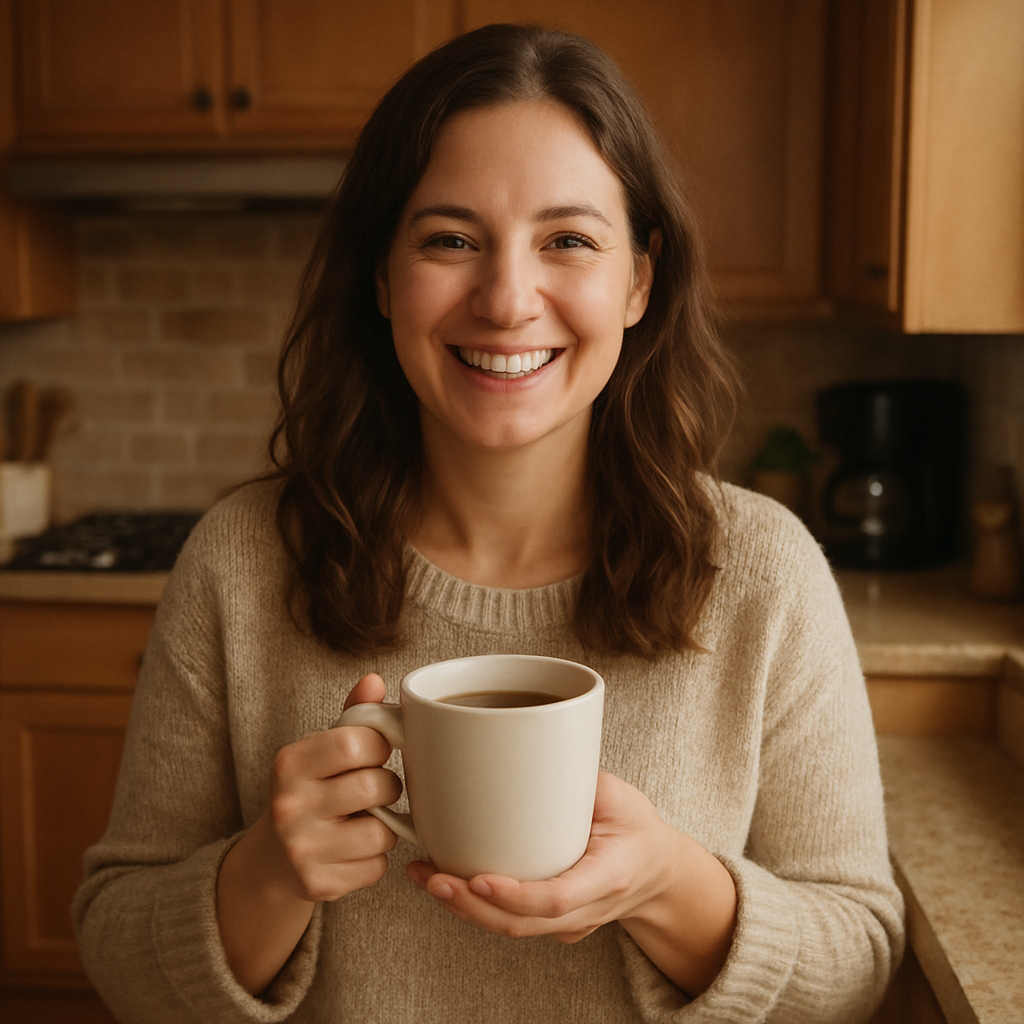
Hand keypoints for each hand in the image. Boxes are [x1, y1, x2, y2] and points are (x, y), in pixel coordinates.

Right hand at [216, 673, 401, 993]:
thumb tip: (375, 680)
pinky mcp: (318, 885)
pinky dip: (375, 858)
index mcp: (289, 763)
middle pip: (376, 787)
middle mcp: (290, 805)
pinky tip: (355, 849)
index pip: (356, 741)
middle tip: (376, 788)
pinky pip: (376, 867)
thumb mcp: (320, 749)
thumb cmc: (309, 790)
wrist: (272, 858)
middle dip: (387, 786)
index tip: (376, 751)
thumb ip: (353, 715)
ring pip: (382, 832)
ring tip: (366, 819)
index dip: (379, 745)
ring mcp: (302, 849)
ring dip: (385, 825)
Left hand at [405, 771, 736, 995]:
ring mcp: (569, 924)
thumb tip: (525, 752)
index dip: (516, 895)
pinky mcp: (552, 923)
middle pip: (523, 924)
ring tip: (425, 877)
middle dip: (471, 905)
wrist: (659, 871)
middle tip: (432, 877)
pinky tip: (444, 881)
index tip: (479, 878)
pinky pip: (511, 923)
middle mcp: (588, 909)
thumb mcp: (620, 794)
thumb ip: (579, 780)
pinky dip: (476, 906)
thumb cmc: (638, 827)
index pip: (558, 897)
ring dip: (464, 907)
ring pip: (511, 929)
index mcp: (610, 876)